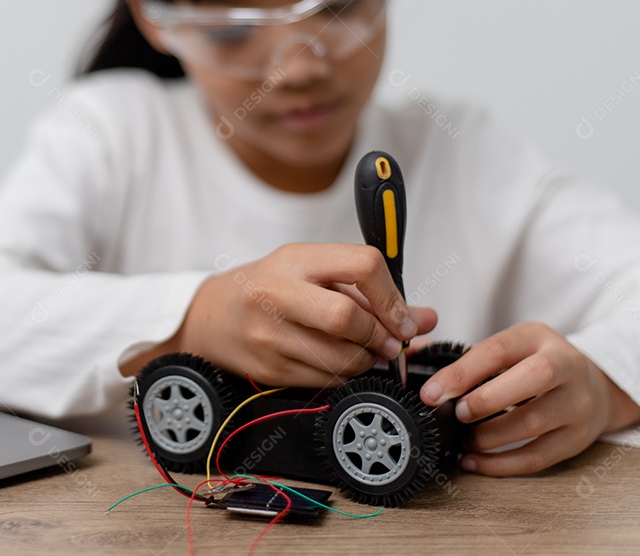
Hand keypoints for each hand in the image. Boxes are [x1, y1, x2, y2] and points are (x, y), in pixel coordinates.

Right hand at [168, 243, 436, 386]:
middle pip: (348, 318)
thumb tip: (426, 319)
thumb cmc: (270, 287)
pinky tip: (339, 363)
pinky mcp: (269, 368)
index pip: (362, 265)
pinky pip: (325, 380)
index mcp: (295, 260)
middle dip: (379, 336)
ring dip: (366, 361)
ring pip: (341, 358)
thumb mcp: (312, 271)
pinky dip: (343, 376)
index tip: (403, 318)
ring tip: (365, 353)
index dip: (392, 297)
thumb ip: (370, 291)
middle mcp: (278, 294)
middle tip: (388, 343)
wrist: (212, 316)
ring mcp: (270, 334)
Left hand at [419, 322, 639, 475]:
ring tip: (462, 439)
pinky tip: (474, 461)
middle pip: (533, 378)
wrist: (595, 386)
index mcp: (537, 337)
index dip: (461, 373)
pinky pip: (538, 457)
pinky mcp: (579, 437)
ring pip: (534, 423)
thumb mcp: (507, 346)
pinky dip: (501, 464)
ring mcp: (578, 403)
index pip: (498, 350)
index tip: (430, 392)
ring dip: (489, 437)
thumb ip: (459, 354)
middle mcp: (566, 365)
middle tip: (456, 414)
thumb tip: (407, 358)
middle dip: (487, 399)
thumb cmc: (535, 364)